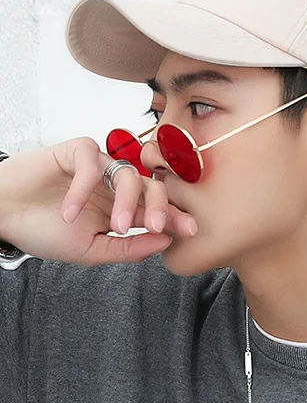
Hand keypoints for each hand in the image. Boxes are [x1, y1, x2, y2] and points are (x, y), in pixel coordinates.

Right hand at [0, 138, 196, 264]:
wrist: (3, 216)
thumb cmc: (44, 232)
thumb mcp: (91, 250)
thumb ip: (128, 248)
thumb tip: (165, 241)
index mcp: (123, 208)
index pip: (157, 209)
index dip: (176, 217)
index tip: (192, 231)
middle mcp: (115, 185)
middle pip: (153, 187)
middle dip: (162, 207)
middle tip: (159, 226)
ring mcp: (98, 167)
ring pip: (130, 174)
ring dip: (126, 203)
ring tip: (115, 226)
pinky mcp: (76, 152)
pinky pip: (92, 163)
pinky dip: (84, 189)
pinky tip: (69, 212)